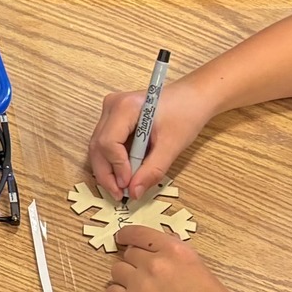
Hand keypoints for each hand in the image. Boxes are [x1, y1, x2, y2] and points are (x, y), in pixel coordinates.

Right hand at [89, 80, 213, 198]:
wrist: (194, 97)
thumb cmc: (186, 115)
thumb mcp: (172, 145)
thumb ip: (152, 170)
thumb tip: (134, 192)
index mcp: (124, 107)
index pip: (109, 142)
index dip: (116, 167)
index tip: (128, 186)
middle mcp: (110, 106)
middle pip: (97, 145)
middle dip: (106, 173)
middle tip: (119, 195)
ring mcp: (109, 110)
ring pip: (98, 145)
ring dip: (107, 169)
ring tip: (121, 188)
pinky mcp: (113, 117)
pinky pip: (106, 142)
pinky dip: (113, 160)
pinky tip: (123, 174)